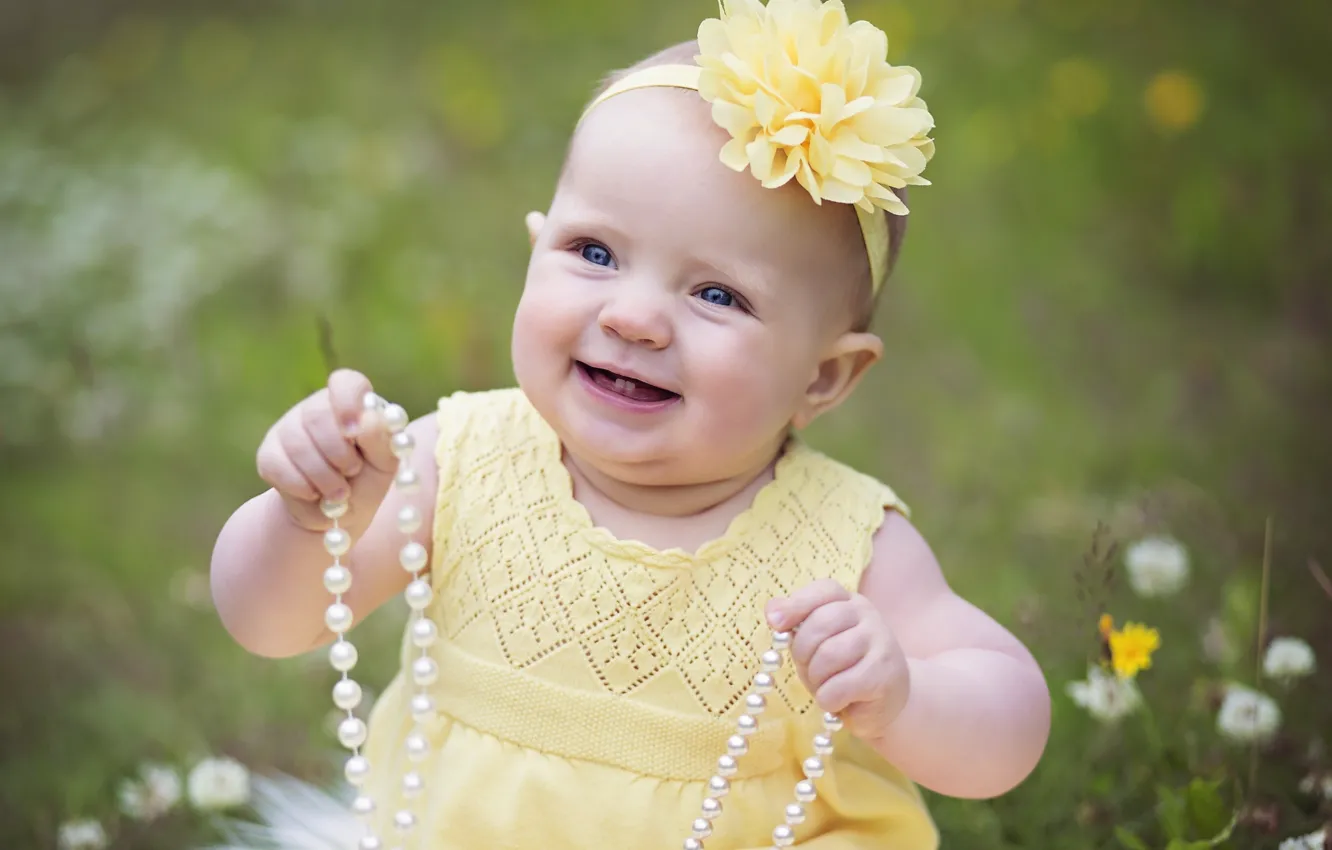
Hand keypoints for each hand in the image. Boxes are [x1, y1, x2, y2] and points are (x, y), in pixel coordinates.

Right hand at [256, 369, 399, 531]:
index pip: (346, 383)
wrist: (335, 517)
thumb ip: (381, 440)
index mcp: (351, 403)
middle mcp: (317, 407)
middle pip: (317, 415)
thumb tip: (369, 419)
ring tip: (339, 493)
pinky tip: (314, 494)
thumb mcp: (384, 464)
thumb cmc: (366, 482)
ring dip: (323, 476)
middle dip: (338, 452)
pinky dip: (302, 486)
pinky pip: (278, 465)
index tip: (353, 431)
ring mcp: (289, 427)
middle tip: (351, 472)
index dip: (348, 402)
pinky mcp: (268, 453)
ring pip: (298, 443)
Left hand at [766, 579, 909, 743]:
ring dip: (816, 679)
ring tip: (826, 686)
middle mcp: (867, 615)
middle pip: (820, 624)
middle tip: (808, 668)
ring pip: (828, 656)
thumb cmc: (842, 667)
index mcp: (849, 601)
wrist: (885, 698)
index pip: (823, 590)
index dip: (795, 604)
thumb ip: (795, 622)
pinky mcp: (883, 675)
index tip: (774, 623)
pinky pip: (839, 687)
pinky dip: (829, 699)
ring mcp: (880, 642)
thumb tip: (772, 610)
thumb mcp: (815, 641)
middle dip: (803, 652)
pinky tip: (838, 701)